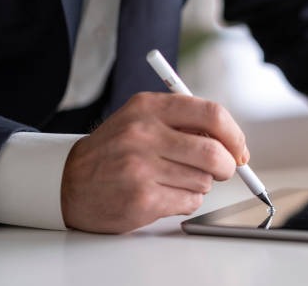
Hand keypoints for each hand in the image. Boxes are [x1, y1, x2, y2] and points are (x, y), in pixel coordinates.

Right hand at [61, 92, 248, 232]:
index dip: (233, 135)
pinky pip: (190, 201)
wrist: (68, 182)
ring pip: (204, 180)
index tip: (239, 149)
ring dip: (200, 184)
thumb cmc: (115, 150)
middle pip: (214, 152)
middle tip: (223, 170)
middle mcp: (144, 133)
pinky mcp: (142, 198)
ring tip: (175, 180)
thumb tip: (231, 142)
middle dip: (227, 166)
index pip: (211, 114)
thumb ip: (183, 123)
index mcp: (149, 107)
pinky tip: (165, 194)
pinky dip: (187, 200)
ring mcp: (141, 167)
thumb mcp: (141, 120)